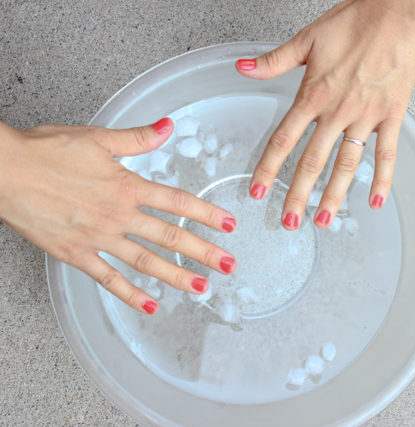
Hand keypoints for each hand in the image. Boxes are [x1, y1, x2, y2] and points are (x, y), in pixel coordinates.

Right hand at [0, 119, 236, 313]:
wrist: (4, 171)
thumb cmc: (46, 151)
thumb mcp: (97, 138)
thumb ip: (138, 138)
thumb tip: (168, 126)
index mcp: (127, 186)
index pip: (177, 202)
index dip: (207, 214)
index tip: (229, 225)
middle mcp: (119, 215)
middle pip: (170, 237)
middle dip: (204, 252)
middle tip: (230, 266)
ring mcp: (99, 238)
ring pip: (146, 262)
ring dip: (176, 277)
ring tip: (201, 287)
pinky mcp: (77, 255)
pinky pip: (108, 279)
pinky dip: (130, 295)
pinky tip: (150, 306)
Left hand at [236, 0, 414, 228]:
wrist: (396, 10)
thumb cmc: (354, 21)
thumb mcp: (307, 39)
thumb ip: (274, 61)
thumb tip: (242, 69)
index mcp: (313, 95)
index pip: (284, 140)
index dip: (269, 169)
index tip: (259, 192)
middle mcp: (337, 111)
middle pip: (312, 161)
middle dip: (298, 195)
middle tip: (289, 222)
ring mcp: (366, 117)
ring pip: (346, 164)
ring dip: (334, 195)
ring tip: (325, 220)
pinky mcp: (392, 115)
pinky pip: (386, 153)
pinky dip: (382, 178)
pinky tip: (374, 200)